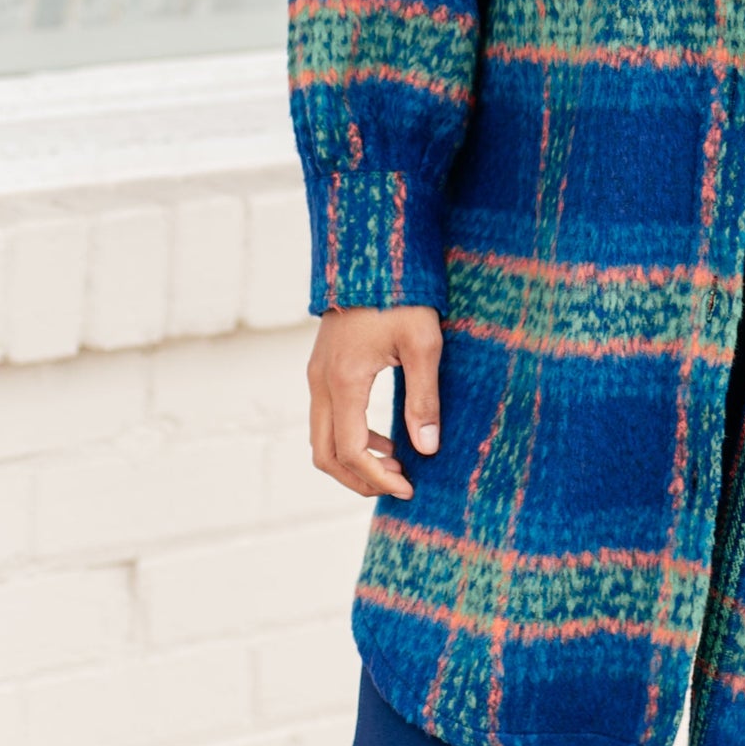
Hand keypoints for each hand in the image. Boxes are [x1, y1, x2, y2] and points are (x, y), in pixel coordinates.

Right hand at [308, 304, 441, 500]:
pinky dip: (350, 439)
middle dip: (358, 479)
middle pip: (324, 454)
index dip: (377, 478)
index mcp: (343, 380)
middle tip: (399, 486)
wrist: (371, 257)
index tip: (408, 489)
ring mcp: (317, 375)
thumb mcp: (422, 345)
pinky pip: (327, 419)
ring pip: (321, 438)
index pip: (350, 450)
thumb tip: (427, 448)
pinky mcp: (322, 369)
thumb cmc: (401, 296)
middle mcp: (320, 382)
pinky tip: (385, 440)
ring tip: (396, 466)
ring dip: (353, 460)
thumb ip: (424, 399)